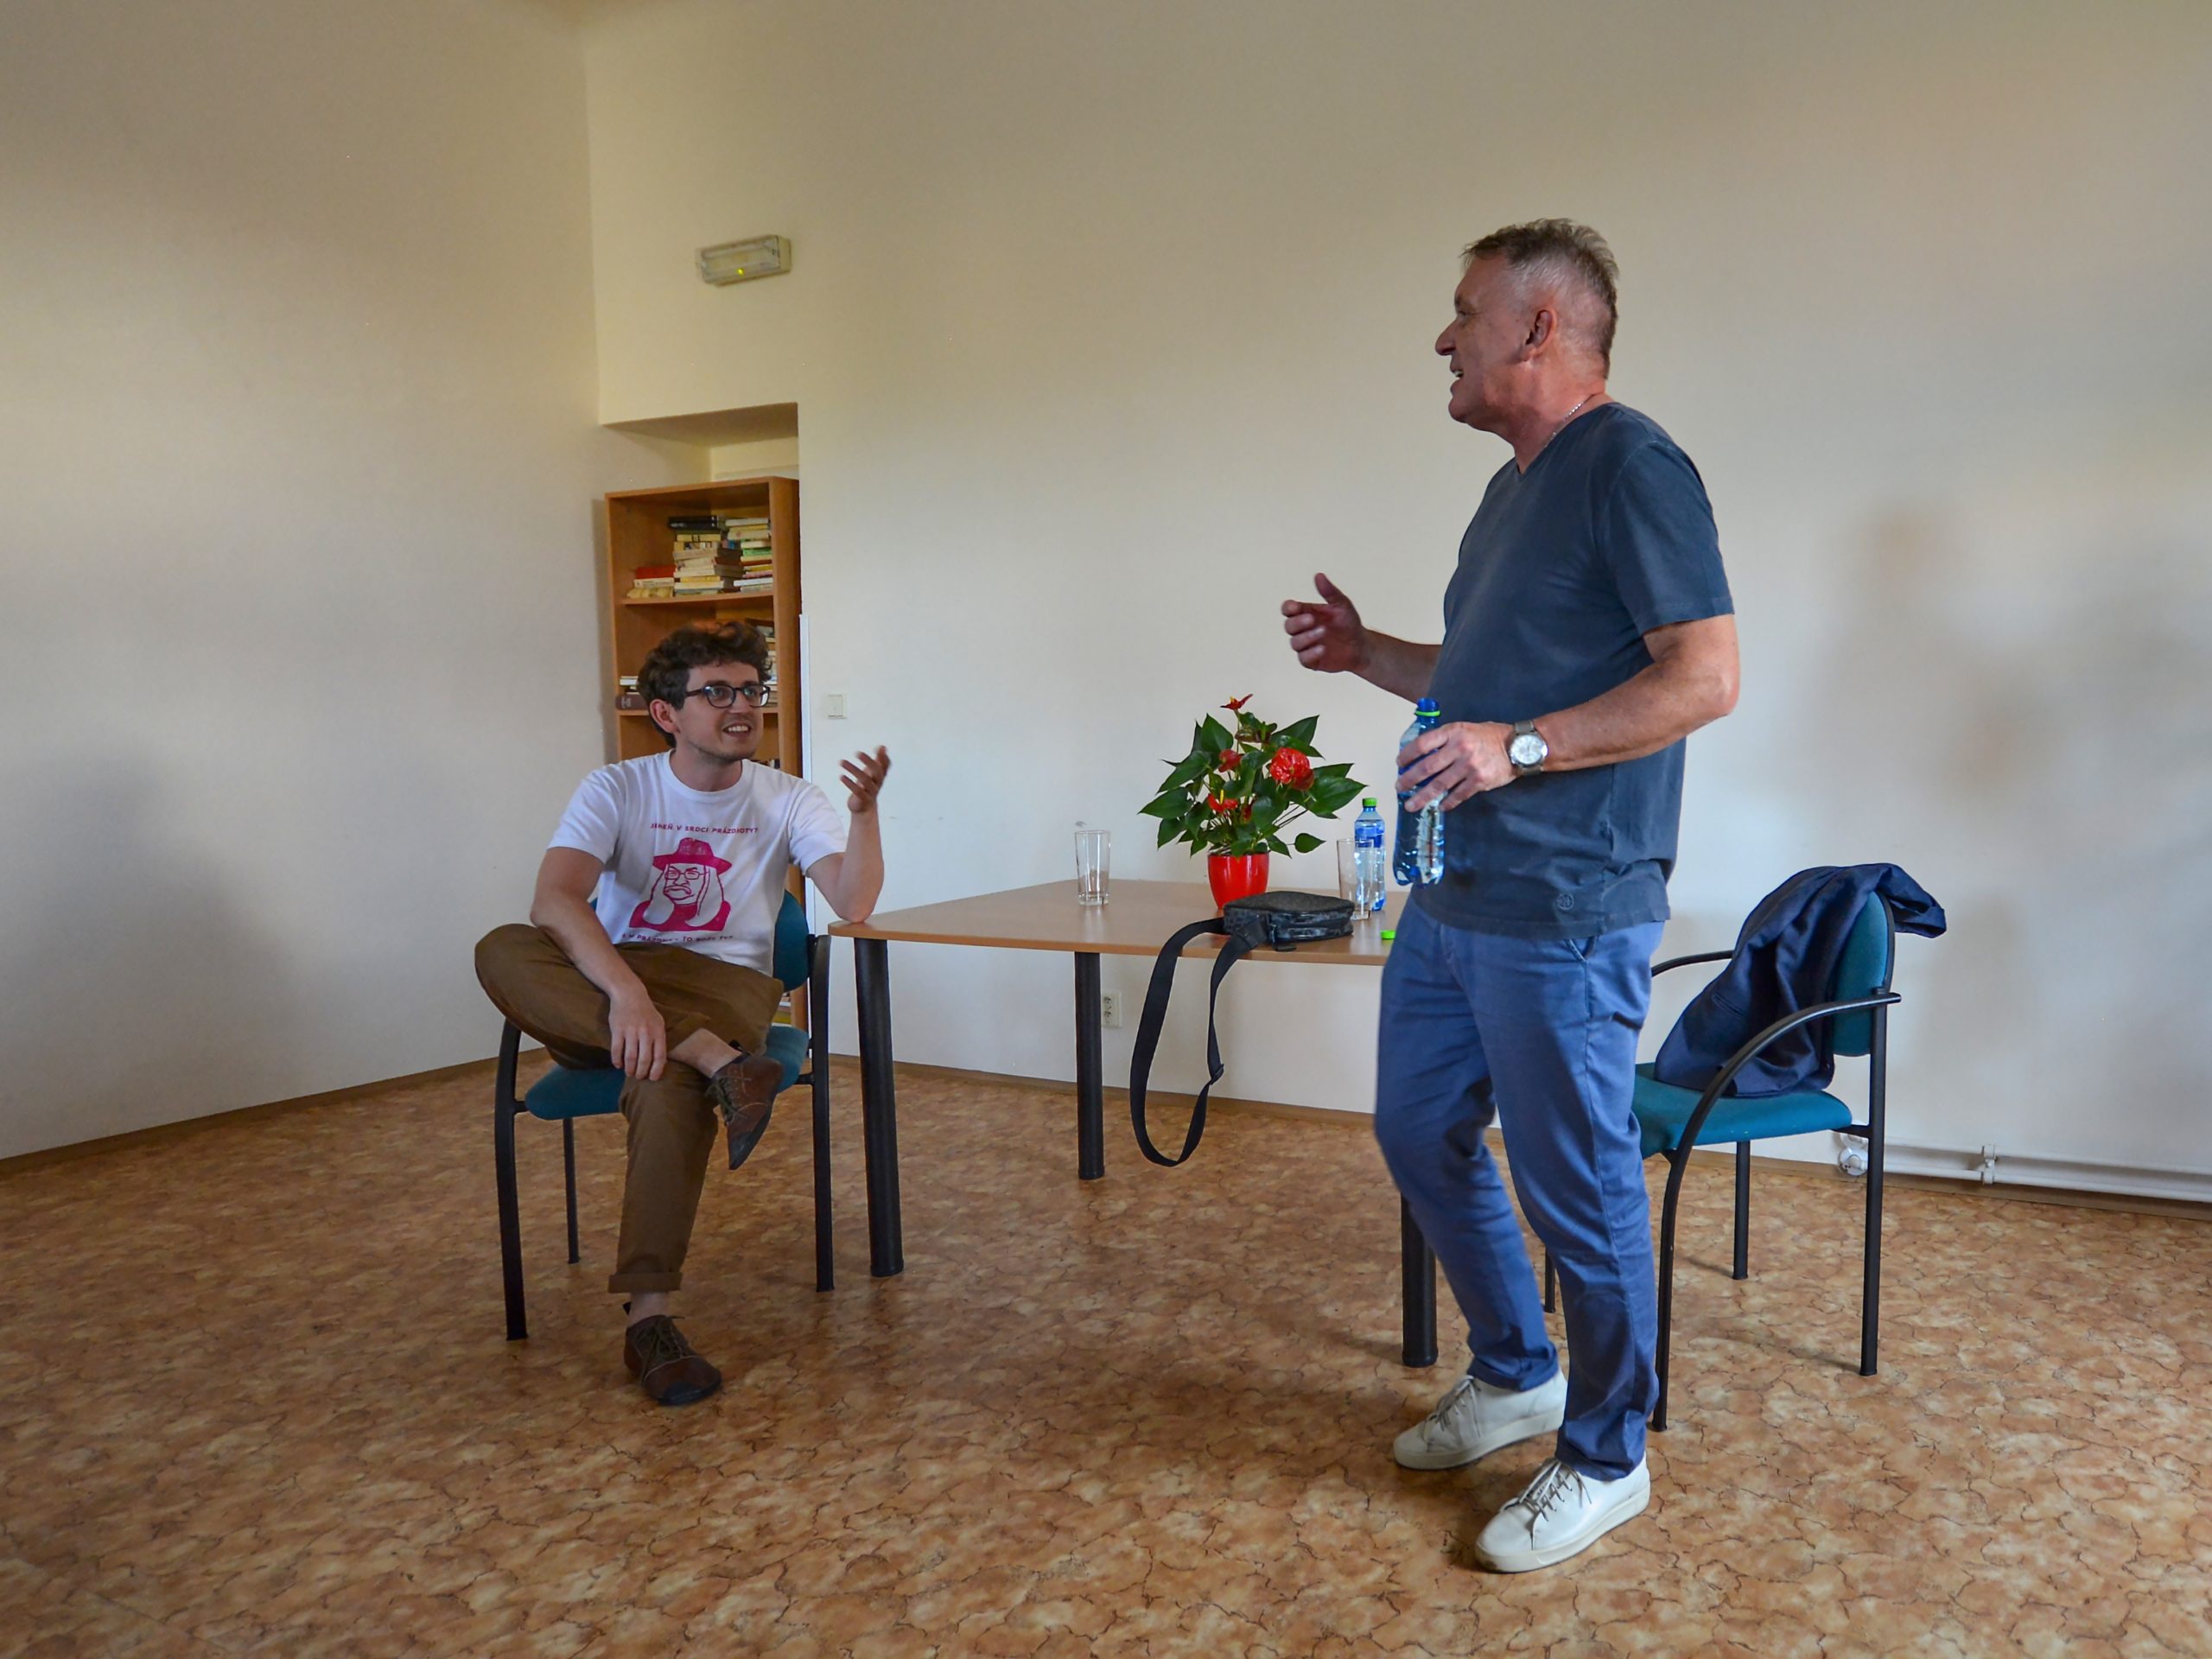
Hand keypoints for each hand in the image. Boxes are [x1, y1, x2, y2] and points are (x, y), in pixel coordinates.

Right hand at [607, 988, 666, 1080]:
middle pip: (644, 1059)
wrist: (629, 994)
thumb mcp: (658, 1022)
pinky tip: (618, 1064)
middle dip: (641, 1072)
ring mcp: (631, 1031)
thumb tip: (660, 1060)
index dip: (656, 1070)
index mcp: (658, 1032)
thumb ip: (659, 1039)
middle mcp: (646, 1032)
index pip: (660, 1056)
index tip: (652, 1078)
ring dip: (629, 1068)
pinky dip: (617, 1060)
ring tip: (629, 1072)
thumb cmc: (646, 1010)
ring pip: (630, 1057)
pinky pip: (616, 1050)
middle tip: (638, 1076)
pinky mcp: (617, 1030)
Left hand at [841, 746, 890, 813]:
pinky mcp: (863, 799)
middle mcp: (878, 784)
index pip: (886, 766)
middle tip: (857, 753)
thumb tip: (883, 746)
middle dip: (868, 761)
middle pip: (877, 772)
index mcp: (880, 777)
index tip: (880, 748)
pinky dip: (849, 783)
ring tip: (841, 762)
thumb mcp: (872, 774)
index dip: (884, 758)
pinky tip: (841, 776)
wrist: (864, 810)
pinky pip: (857, 791)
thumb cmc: (868, 788)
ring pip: (865, 780)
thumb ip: (877, 761)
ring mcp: (871, 792)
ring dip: (853, 769)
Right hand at [1281, 573, 1367, 672]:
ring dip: (1306, 637)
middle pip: (1288, 626)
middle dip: (1298, 623)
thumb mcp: (1343, 605)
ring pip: (1294, 643)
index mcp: (1306, 613)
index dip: (1288, 608)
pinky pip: (1303, 658)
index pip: (1288, 609)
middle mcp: (1302, 630)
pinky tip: (1322, 649)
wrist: (1361, 646)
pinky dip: (1311, 653)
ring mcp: (1305, 645)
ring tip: (1323, 632)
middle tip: (1312, 619)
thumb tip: (1318, 575)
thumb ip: (1330, 592)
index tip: (1296, 607)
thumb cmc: (1350, 623)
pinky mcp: (1311, 661)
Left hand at [1398, 721, 1513, 810]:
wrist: (1519, 746)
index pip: (1423, 743)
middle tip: (1399, 787)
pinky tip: (1440, 807)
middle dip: (1410, 779)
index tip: (1399, 764)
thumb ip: (1446, 739)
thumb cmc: (1490, 736)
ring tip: (1411, 805)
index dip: (1408, 754)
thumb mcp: (1465, 729)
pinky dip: (1448, 802)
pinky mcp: (1479, 781)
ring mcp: (1469, 766)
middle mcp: (1460, 748)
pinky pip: (1458, 795)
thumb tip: (1423, 754)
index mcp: (1453, 732)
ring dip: (1423, 796)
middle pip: (1427, 767)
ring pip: (1440, 784)